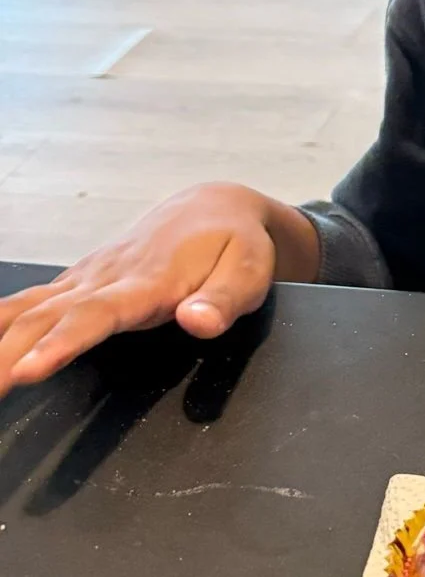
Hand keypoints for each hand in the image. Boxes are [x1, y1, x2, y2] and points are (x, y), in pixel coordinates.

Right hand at [0, 185, 319, 397]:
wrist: (212, 207)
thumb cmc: (234, 245)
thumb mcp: (249, 272)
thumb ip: (224, 301)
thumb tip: (197, 322)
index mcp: (146, 280)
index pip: (95, 314)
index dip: (61, 342)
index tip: (28, 369)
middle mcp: (105, 276)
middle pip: (44, 317)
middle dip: (5, 354)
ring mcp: (85, 277)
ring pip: (25, 309)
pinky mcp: (75, 282)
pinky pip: (24, 302)